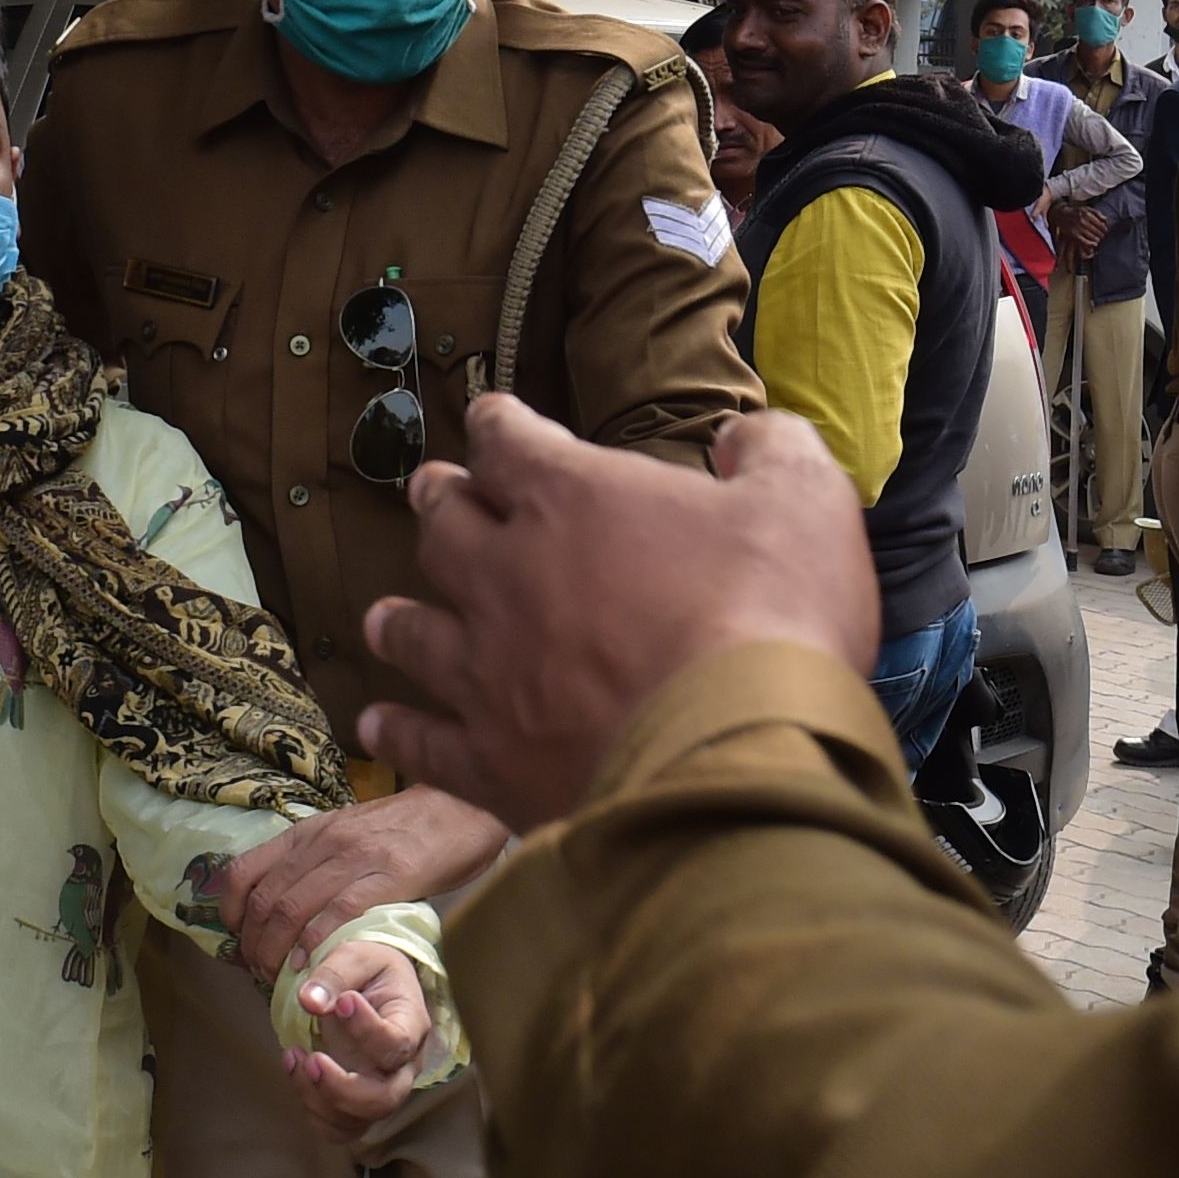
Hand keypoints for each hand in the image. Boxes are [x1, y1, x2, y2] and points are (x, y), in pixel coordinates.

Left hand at [220, 784, 511, 978]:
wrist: (459, 809)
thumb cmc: (403, 828)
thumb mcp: (344, 834)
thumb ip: (312, 863)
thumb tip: (277, 906)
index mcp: (307, 832)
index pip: (243, 870)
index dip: (229, 912)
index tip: (235, 941)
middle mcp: (322, 842)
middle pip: (265, 899)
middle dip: (253, 945)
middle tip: (257, 973)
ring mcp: (354, 857)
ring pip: (292, 908)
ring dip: (276, 951)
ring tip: (277, 978)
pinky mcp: (387, 876)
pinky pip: (338, 912)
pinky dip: (316, 944)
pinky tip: (310, 966)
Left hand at [281, 935, 438, 1141]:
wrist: (369, 984)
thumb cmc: (369, 969)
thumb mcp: (356, 956)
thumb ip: (335, 974)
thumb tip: (310, 1001)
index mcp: (411, 1024)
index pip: (397, 1043)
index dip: (367, 1030)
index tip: (343, 1002)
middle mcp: (403, 1065)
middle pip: (385, 1099)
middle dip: (343, 1089)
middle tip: (312, 1058)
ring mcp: (381, 1088)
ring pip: (360, 1119)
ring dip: (319, 1099)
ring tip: (294, 1057)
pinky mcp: (358, 1102)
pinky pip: (340, 1128)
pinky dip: (313, 1111)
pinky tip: (295, 1069)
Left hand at [356, 398, 880, 831]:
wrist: (740, 756)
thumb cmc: (776, 615)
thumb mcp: (803, 499)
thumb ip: (769, 450)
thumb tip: (742, 436)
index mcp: (570, 497)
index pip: (507, 440)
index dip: (499, 423)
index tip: (493, 417)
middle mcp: (506, 575)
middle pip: (445, 528)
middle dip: (440, 503)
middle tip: (433, 495)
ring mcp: (487, 671)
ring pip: (414, 631)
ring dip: (399, 617)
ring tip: (383, 615)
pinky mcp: (489, 760)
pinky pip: (421, 741)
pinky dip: (396, 732)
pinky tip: (375, 728)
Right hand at [1051, 200, 1107, 261]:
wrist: (1061, 214)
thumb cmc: (1076, 211)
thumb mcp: (1087, 208)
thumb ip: (1097, 213)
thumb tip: (1106, 220)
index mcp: (1087, 214)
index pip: (1100, 225)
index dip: (1105, 229)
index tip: (1106, 232)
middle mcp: (1083, 221)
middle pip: (1097, 231)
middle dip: (1102, 235)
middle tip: (1103, 237)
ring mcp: (1078, 228)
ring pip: (1092, 237)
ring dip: (1098, 240)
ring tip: (1099, 240)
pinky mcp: (1074, 234)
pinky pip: (1084, 241)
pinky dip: (1091, 244)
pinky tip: (1094, 244)